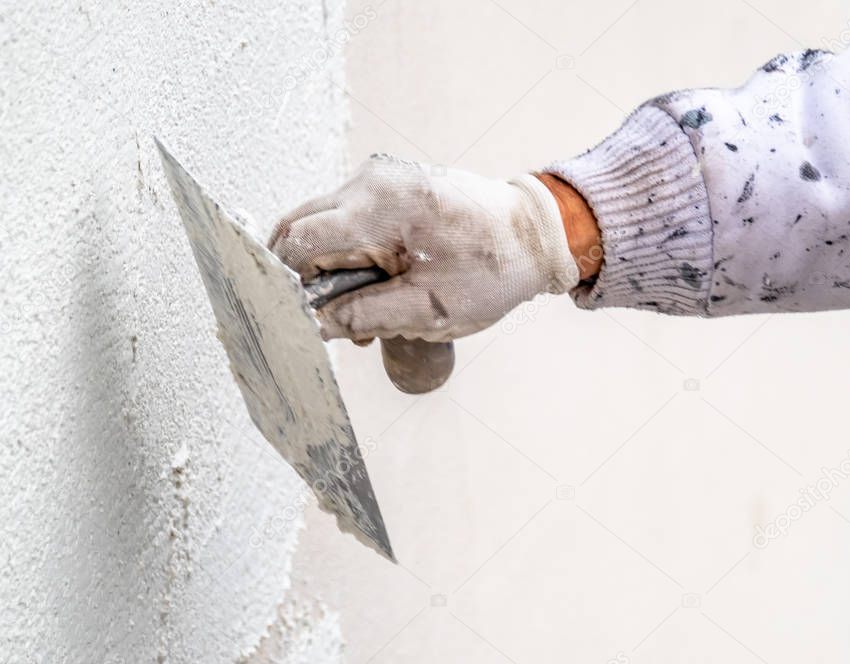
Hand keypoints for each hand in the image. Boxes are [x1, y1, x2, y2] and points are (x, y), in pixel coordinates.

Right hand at [269, 154, 580, 341]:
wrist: (536, 233)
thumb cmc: (492, 268)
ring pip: (322, 225)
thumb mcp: (428, 308)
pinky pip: (347, 219)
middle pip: (302, 227)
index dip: (287, 282)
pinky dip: (350, 253)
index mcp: (380, 207)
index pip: (299, 240)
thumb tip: (312, 326)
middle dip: (306, 278)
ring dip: (329, 269)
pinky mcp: (389, 186)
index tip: (294, 315)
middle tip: (329, 320)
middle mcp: (371, 182)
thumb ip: (363, 315)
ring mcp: (379, 178)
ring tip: (363, 311)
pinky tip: (376, 286)